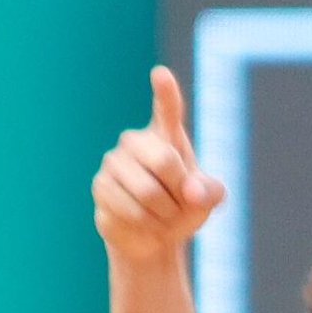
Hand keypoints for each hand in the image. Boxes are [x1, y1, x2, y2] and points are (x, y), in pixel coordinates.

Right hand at [95, 68, 223, 268]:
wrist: (153, 238)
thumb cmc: (182, 210)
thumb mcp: (206, 201)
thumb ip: (210, 192)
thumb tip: (192, 191)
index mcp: (165, 135)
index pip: (167, 109)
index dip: (165, 92)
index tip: (161, 74)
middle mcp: (136, 141)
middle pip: (164, 161)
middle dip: (180, 193)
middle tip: (180, 206)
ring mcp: (114, 162)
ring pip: (148, 192)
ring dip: (165, 214)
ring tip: (162, 216)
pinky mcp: (101, 186)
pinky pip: (132, 210)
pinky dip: (148, 225)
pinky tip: (145, 223)